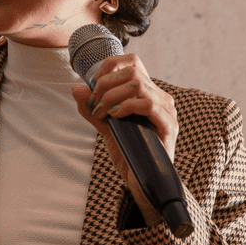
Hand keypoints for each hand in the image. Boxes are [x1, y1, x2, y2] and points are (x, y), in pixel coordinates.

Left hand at [71, 54, 177, 219]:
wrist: (143, 182)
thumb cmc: (129, 153)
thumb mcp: (105, 127)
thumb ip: (91, 108)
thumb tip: (76, 87)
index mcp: (148, 94)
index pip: (133, 62)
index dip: (110, 66)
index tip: (94, 86)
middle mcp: (161, 98)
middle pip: (133, 70)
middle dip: (105, 85)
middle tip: (95, 104)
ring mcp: (167, 111)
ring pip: (138, 84)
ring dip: (112, 96)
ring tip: (102, 113)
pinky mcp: (169, 127)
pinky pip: (148, 104)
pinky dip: (126, 107)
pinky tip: (115, 117)